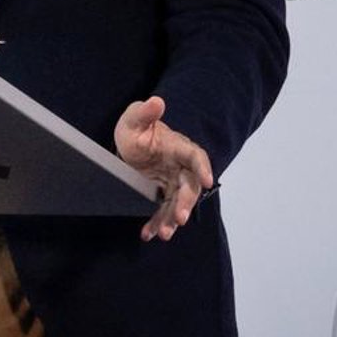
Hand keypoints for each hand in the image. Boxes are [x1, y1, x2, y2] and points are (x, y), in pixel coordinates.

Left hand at [115, 96, 213, 241]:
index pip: (196, 156)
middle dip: (185, 204)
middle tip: (179, 219)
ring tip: (163, 233)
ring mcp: (173, 183)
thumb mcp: (134, 119)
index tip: (207, 180)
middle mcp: (181, 168)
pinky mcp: (163, 195)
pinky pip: (162, 212)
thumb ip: (144, 112)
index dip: (202, 168)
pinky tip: (148, 234)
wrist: (128, 145)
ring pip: (178, 204)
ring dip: (171, 219)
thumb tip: (156, 101)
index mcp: (179, 147)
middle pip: (189, 187)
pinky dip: (156, 223)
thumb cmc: (136, 129)